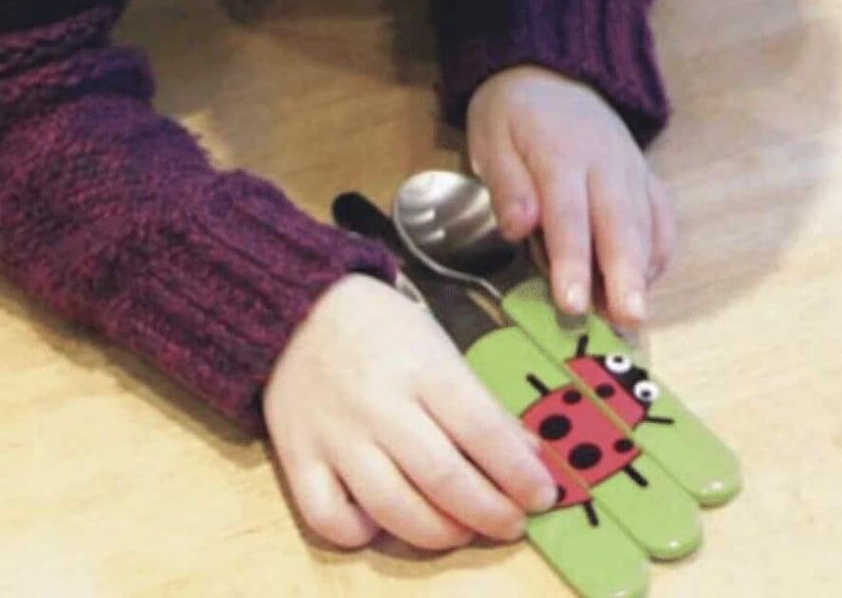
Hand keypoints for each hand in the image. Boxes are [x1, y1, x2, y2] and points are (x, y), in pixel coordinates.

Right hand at [264, 270, 557, 552]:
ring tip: (463, 531)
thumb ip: (481, 403)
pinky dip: (360, 533)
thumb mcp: (440, 348)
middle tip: (513, 524)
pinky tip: (384, 524)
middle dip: (488, 511)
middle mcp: (380, 405)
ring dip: (438, 532)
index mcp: (424, 367)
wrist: (300, 307)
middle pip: (442, 477)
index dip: (519, 472)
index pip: (482, 430)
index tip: (544, 495)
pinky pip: (328, 517)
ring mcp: (336, 436)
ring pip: (392, 508)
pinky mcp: (298, 458)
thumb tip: (528, 455)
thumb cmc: (383, 328)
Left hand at [467, 65, 674, 328]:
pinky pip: (660, 212)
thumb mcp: (490, 138)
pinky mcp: (644, 173)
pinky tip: (648, 281)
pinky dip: (660, 248)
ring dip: (644, 269)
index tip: (572, 303)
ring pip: (645, 221)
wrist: (551, 70)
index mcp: (559, 153)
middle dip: (624, 274)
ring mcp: (630, 167)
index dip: (571, 260)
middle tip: (629, 320)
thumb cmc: (512, 113)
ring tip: (638, 315)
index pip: (568, 213)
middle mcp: (604, 162)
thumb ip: (506, 184)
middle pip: (619, 222)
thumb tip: (518, 227)